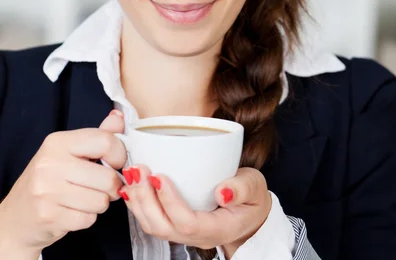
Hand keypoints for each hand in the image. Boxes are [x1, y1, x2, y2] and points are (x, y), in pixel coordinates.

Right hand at [0, 110, 126, 254]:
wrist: (17, 216)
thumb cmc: (49, 180)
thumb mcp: (69, 152)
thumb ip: (98, 136)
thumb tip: (119, 117)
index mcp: (58, 142)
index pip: (105, 141)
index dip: (119, 155)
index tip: (116, 163)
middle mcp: (51, 163)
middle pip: (107, 177)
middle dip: (112, 186)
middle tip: (101, 187)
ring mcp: (47, 191)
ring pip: (101, 201)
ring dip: (99, 204)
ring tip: (85, 199)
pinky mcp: (49, 216)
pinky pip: (88, 219)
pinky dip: (87, 218)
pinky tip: (73, 211)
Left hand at [117, 164, 271, 253]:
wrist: (250, 214)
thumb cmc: (251, 198)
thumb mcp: (255, 188)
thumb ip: (242, 188)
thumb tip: (222, 191)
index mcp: (217, 229)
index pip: (187, 223)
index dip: (170, 202)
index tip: (159, 176)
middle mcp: (196, 236)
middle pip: (163, 228)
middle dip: (146, 200)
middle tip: (139, 170)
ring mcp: (183, 232)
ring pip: (153, 226)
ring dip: (138, 201)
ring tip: (132, 173)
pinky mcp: (175, 223)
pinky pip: (151, 221)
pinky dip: (137, 204)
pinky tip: (131, 185)